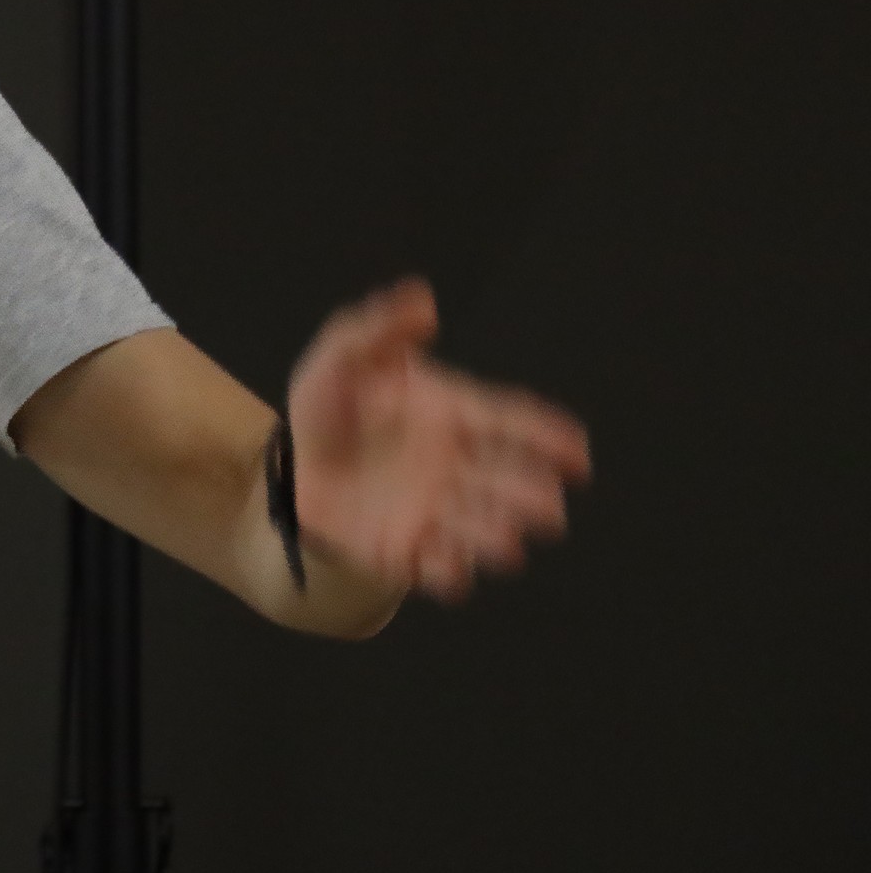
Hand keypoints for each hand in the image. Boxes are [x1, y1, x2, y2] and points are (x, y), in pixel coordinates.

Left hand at [287, 277, 590, 601]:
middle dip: (534, 497)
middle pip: (511, 483)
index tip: (577, 453)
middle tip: (548, 508)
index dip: (548, 436)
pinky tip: (452, 573)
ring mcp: (438, 511)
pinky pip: (439, 567)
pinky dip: (450, 573)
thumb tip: (423, 299)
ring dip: (500, 538)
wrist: (294, 465)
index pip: (511, 422)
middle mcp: (458, 467)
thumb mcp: (343, 357)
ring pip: (485, 529)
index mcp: (454, 414)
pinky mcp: (409, 550)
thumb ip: (379, 327)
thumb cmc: (331, 405)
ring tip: (508, 544)